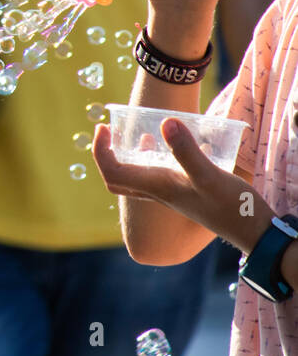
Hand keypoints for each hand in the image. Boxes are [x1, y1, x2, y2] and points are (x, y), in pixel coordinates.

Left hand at [92, 117, 255, 249]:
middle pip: (118, 178)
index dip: (100, 150)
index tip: (103, 127)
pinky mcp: (187, 193)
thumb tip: (164, 122)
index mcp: (156, 187)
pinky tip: (172, 145)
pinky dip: (155, 159)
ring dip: (129, 156)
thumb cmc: (233, 207)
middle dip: (107, 155)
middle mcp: (158, 193)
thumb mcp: (210, 175)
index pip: (112, 172)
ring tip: (137, 133)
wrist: (255, 232)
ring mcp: (172, 195)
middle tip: (109, 132)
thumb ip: (186, 151)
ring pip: (138, 176)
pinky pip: (158, 176)